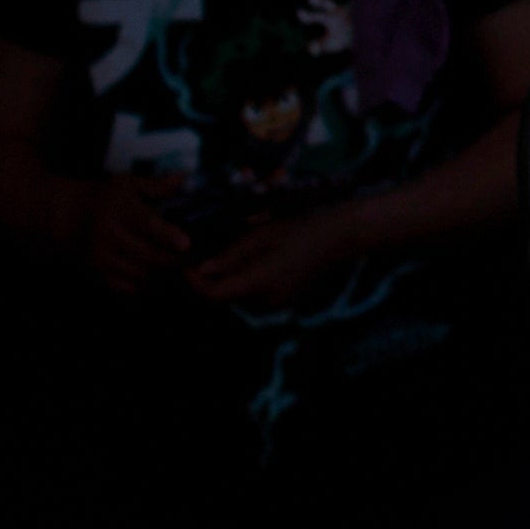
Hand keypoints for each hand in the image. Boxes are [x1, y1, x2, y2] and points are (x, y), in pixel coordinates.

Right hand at [70, 177, 191, 298]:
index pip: (147, 224)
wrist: (69, 215)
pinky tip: (158, 280)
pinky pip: (126, 288)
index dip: (168, 235)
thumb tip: (185, 178)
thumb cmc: (106, 197)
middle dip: (173, 260)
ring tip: (179, 271)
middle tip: (191, 261)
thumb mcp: (128, 184)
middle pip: (148, 254)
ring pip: (140, 274)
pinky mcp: (98, 273)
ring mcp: (102, 256)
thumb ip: (158, 185)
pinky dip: (145, 287)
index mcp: (121, 210)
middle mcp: (110, 235)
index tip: (186, 243)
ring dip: (162, 275)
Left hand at [187, 208, 369, 312]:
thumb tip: (203, 269)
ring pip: (237, 295)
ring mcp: (277, 302)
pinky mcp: (285, 299)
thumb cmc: (304, 226)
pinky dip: (244, 279)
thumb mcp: (263, 234)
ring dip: (226, 278)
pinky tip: (248, 257)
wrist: (344, 235)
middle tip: (200, 251)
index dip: (193, 282)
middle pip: (223, 296)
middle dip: (209, 278)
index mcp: (260, 282)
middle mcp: (267, 300)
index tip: (185, 263)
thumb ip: (231, 255)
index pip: (213, 294)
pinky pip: (254, 294)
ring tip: (224, 250)